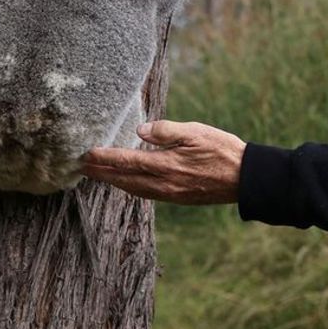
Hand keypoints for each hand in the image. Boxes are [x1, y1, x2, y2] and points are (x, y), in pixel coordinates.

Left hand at [80, 120, 245, 204]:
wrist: (245, 178)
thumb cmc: (222, 150)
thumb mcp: (195, 132)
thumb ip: (165, 131)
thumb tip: (140, 130)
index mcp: (166, 165)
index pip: (127, 161)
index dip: (105, 158)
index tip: (87, 154)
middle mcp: (164, 183)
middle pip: (125, 179)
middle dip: (102, 173)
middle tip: (82, 167)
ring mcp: (171, 193)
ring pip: (134, 189)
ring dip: (114, 182)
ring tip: (99, 174)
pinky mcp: (178, 198)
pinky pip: (147, 194)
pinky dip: (131, 187)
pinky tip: (128, 183)